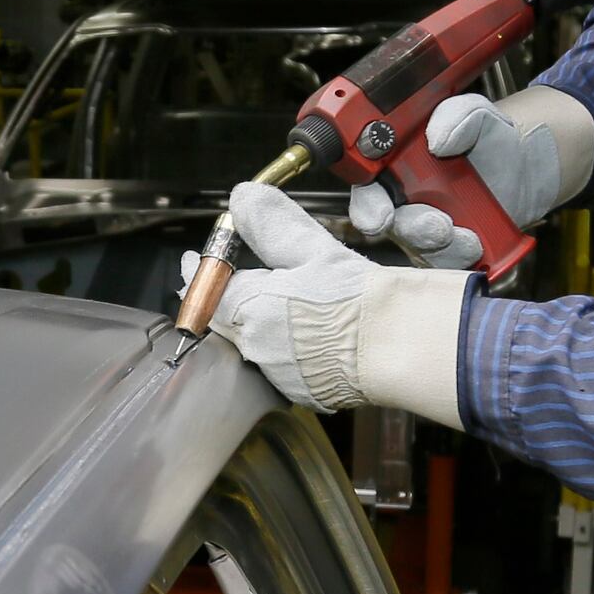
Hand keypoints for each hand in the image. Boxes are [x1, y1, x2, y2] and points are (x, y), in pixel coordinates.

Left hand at [185, 181, 467, 421]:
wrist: (402, 346)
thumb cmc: (360, 299)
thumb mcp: (312, 247)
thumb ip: (271, 222)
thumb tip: (243, 197)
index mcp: (251, 311)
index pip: (208, 290)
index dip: (200, 272)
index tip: (192, 262)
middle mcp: (258, 350)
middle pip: (228, 322)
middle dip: (233, 300)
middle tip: (246, 280)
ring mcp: (281, 378)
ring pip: (257, 347)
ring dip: (263, 328)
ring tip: (294, 308)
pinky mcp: (307, 395)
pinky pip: (285, 370)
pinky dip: (291, 353)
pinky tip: (316, 338)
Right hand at [346, 85, 593, 268]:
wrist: (525, 170)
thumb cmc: (491, 141)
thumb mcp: (477, 114)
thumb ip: (457, 115)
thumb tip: (439, 139)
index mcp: (396, 167)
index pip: (367, 188)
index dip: (368, 205)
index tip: (383, 215)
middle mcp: (403, 201)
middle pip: (390, 227)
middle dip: (412, 230)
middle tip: (440, 226)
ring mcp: (424, 230)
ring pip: (420, 250)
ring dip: (445, 248)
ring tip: (472, 235)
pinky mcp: (448, 252)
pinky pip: (448, 265)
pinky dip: (463, 259)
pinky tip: (481, 244)